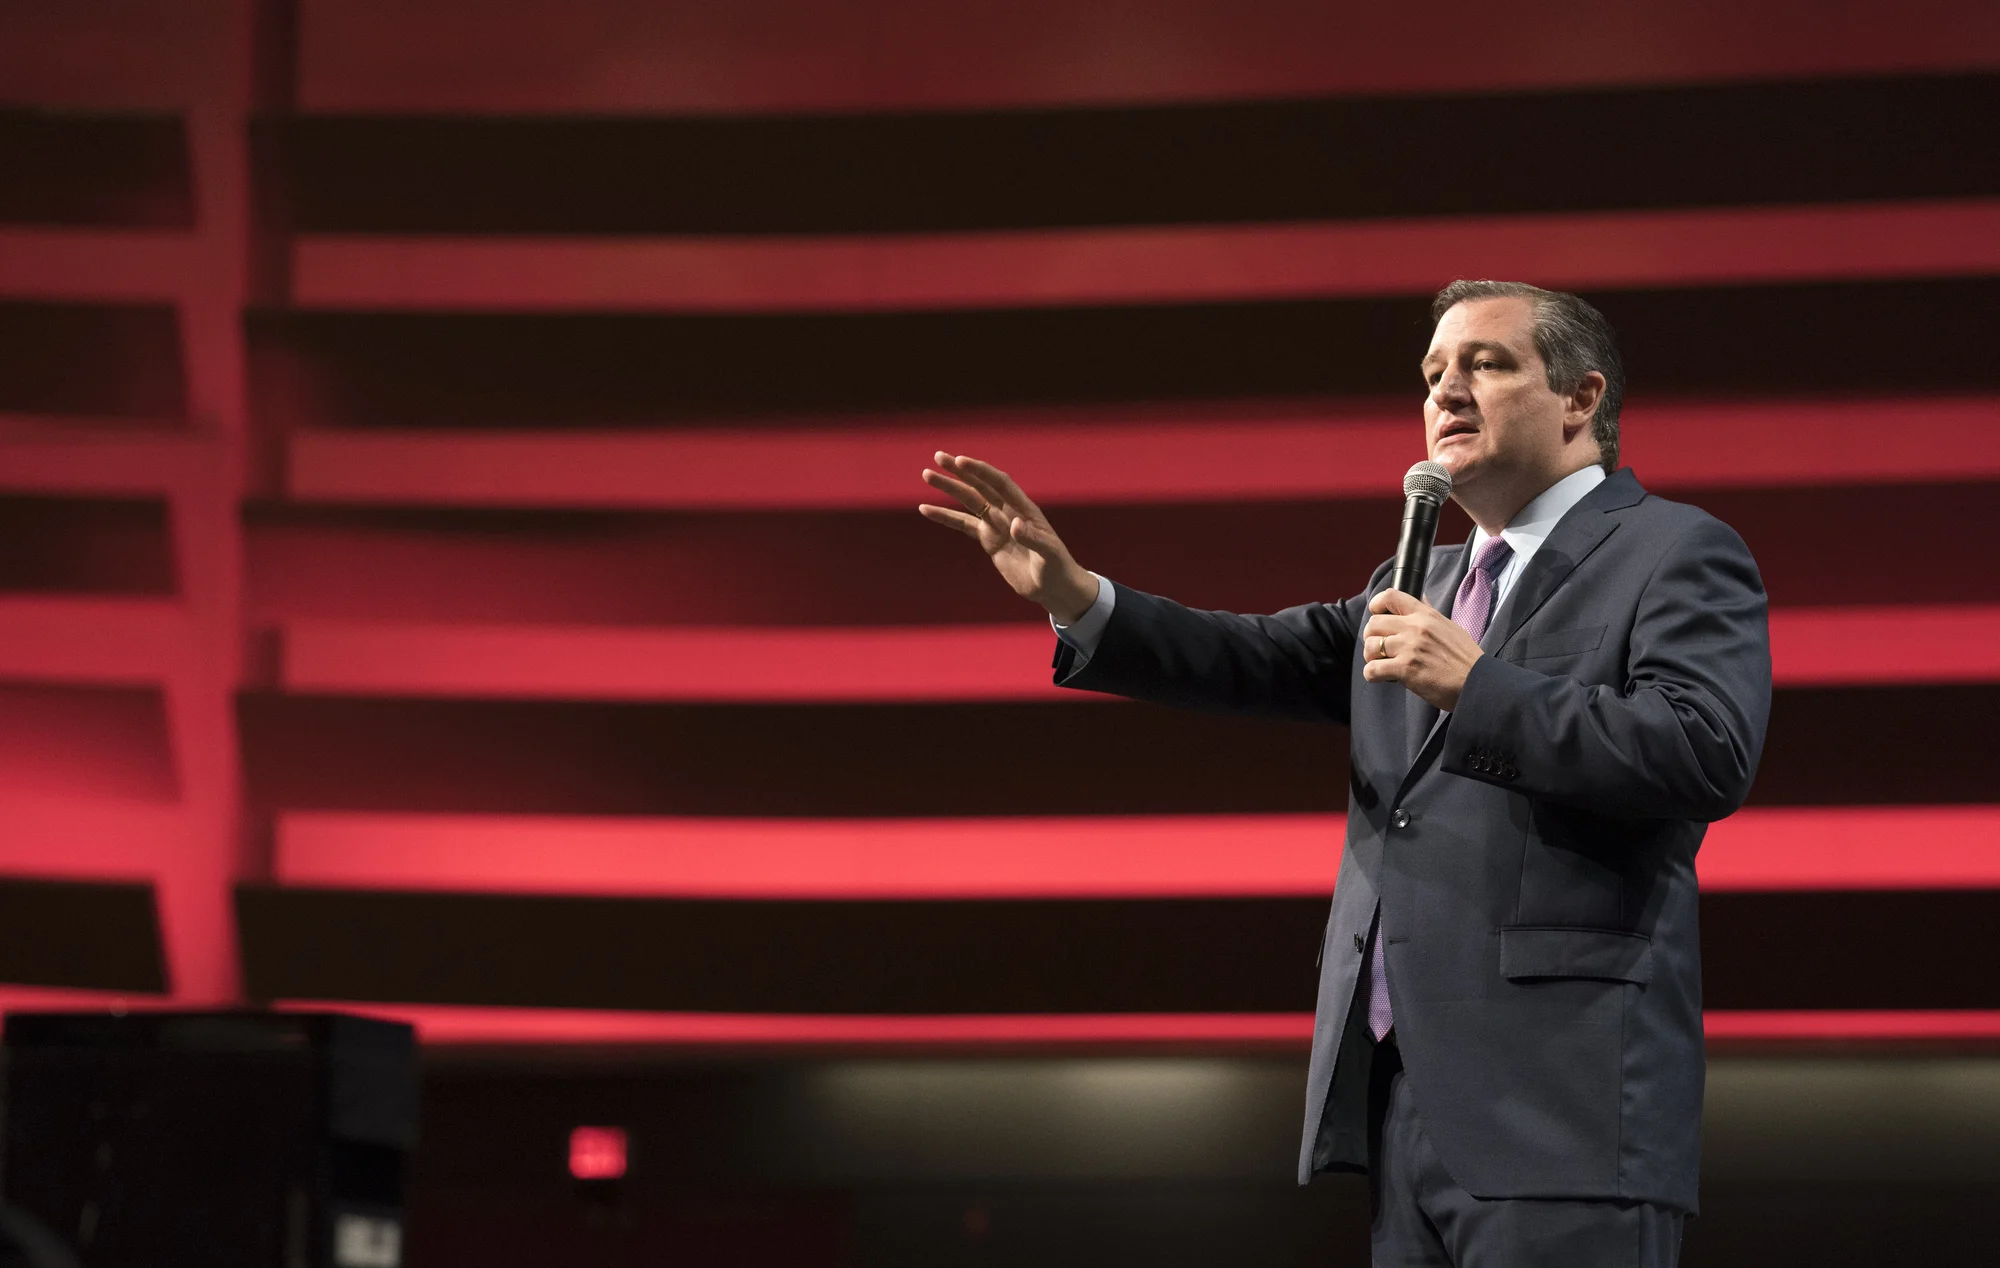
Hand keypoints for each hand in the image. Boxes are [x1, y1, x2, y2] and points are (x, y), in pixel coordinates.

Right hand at [920, 452, 1098, 622]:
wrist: (1054, 588)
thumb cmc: (1057, 569)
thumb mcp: (1049, 554)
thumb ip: (1032, 538)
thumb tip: (1013, 524)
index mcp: (1024, 509)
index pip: (1000, 483)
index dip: (981, 471)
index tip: (960, 461)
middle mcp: (1008, 512)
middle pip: (980, 486)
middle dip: (959, 472)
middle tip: (938, 457)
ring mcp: (997, 525)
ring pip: (969, 502)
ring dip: (949, 488)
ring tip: (927, 475)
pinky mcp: (989, 540)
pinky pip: (963, 525)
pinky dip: (945, 516)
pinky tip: (926, 509)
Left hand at [1361, 589, 1483, 711]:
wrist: (1477, 683)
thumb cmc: (1465, 659)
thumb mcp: (1449, 626)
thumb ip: (1429, 613)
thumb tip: (1420, 597)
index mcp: (1426, 615)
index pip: (1390, 596)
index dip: (1377, 605)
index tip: (1377, 615)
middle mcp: (1415, 627)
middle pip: (1374, 623)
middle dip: (1371, 637)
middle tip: (1379, 648)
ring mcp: (1410, 648)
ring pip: (1370, 646)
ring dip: (1371, 657)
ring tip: (1383, 664)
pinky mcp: (1406, 669)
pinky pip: (1372, 669)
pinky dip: (1372, 675)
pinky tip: (1383, 677)